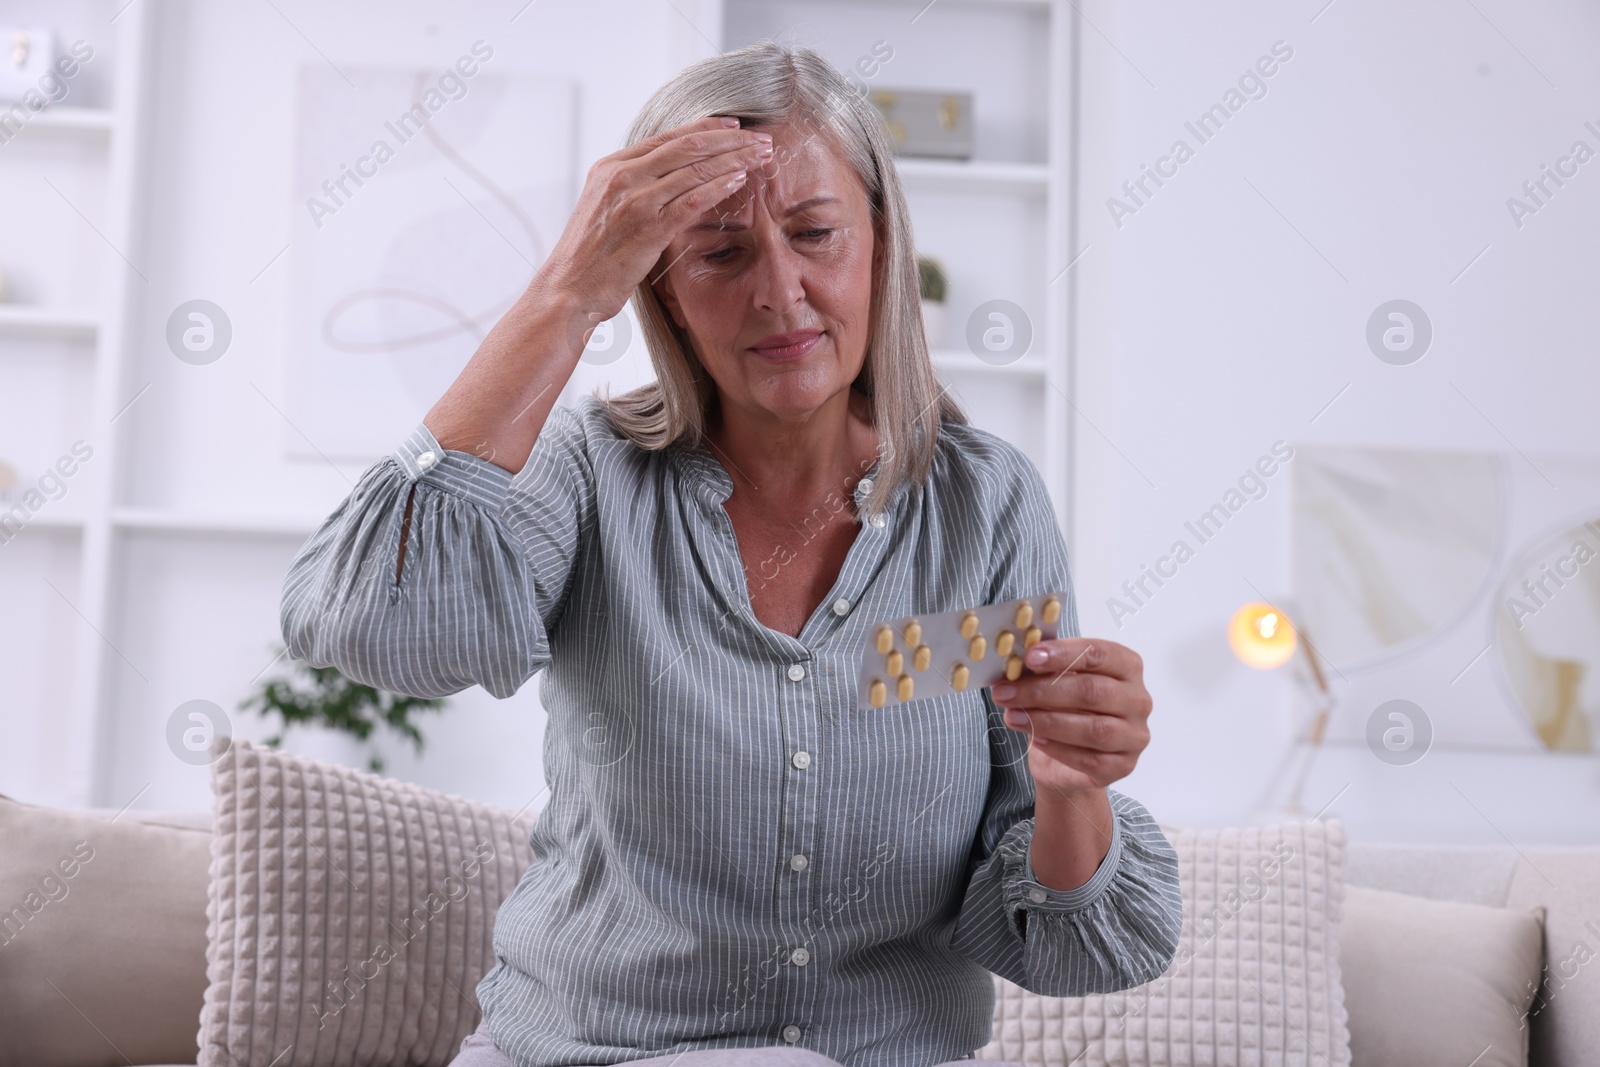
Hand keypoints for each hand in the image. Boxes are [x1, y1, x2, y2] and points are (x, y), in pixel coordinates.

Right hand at [532, 114, 774, 332]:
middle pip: (687, 146)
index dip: (706, 128)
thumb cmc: (591, 257)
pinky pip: (691, 200)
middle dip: (729, 140)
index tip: (736, 126)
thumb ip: (633, 189)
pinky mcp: (647, 228)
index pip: (668, 137)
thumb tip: (667, 179)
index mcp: (611, 166)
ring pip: (694, 169)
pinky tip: (741, 180)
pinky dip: (719, 187)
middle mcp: (621, 176)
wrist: (567, 290)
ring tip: (761, 156)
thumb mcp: (606, 209)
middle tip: (761, 139)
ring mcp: (634, 201)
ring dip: (733, 159)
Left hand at [988, 638, 1151, 797]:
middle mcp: (1138, 700)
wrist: (1067, 760)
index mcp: (1126, 667)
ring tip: (1012, 716)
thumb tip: (1016, 662)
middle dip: (1043, 691)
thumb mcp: (1055, 682)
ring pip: (1093, 729)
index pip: (1099, 653)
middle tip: (1006, 691)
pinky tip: (1034, 739)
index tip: (1029, 657)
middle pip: (1092, 691)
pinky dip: (1057, 748)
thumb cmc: (1065, 710)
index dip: (1063, 654)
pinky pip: (1089, 758)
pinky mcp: (1123, 766)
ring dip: (1046, 721)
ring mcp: (1134, 735)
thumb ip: (1044, 669)